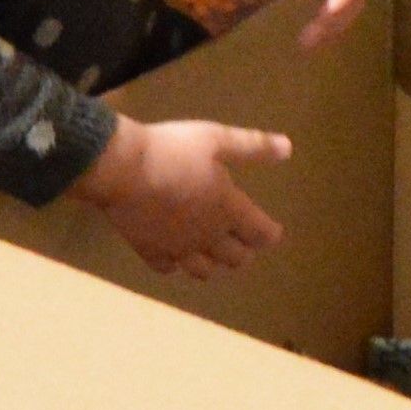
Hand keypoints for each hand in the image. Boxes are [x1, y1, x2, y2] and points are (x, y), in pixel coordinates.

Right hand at [75, 112, 290, 280]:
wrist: (123, 169)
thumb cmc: (172, 151)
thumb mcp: (216, 139)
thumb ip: (252, 146)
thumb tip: (288, 148)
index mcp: (229, 210)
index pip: (260, 233)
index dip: (269, 234)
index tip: (272, 232)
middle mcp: (208, 236)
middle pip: (235, 258)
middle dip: (244, 252)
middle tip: (243, 243)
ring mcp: (178, 248)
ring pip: (204, 270)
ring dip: (213, 264)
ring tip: (213, 254)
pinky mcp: (150, 251)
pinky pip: (168, 268)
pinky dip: (175, 264)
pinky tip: (174, 256)